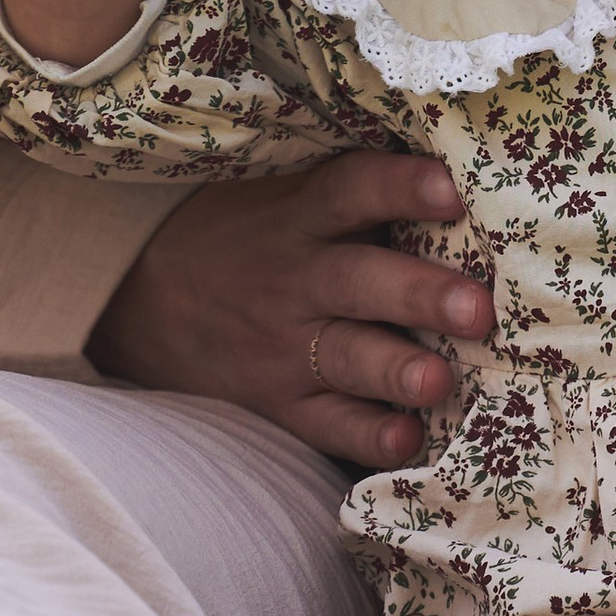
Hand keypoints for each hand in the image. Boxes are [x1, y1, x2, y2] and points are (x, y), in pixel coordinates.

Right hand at [86, 151, 495, 468]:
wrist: (138, 296)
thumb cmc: (244, 234)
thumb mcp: (283, 195)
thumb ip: (358, 195)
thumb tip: (466, 174)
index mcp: (300, 216)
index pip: (351, 190)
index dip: (400, 186)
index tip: (453, 187)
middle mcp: (295, 280)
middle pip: (361, 282)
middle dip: (420, 295)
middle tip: (477, 308)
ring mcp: (283, 346)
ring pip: (348, 358)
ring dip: (396, 372)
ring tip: (440, 382)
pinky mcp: (277, 403)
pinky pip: (327, 425)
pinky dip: (366, 436)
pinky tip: (406, 441)